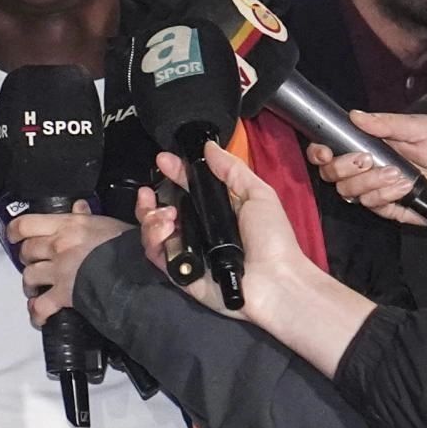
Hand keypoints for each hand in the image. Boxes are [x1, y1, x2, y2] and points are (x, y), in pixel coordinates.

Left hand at [7, 202, 130, 324]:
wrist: (136, 271)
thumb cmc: (126, 245)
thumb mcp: (107, 223)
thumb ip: (88, 216)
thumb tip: (78, 206)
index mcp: (68, 225)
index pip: (27, 224)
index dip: (15, 231)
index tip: (14, 236)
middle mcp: (58, 246)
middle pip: (26, 251)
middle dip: (27, 258)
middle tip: (34, 262)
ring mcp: (59, 271)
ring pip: (29, 277)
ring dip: (30, 285)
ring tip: (35, 288)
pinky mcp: (63, 294)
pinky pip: (40, 306)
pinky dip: (36, 313)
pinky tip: (39, 316)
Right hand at [147, 146, 376, 377]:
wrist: (276, 281)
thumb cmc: (273, 238)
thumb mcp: (259, 194)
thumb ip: (232, 170)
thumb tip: (208, 146)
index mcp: (218, 210)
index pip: (188, 187)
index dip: (174, 173)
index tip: (163, 160)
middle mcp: (200, 230)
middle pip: (163, 210)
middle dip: (151, 198)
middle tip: (150, 191)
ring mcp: (189, 252)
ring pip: (155, 231)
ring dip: (152, 216)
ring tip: (166, 215)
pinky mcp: (181, 273)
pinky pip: (157, 254)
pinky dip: (154, 239)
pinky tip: (166, 229)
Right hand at [308, 111, 426, 225]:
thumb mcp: (420, 127)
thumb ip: (387, 123)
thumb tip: (354, 115)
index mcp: (370, 144)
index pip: (331, 150)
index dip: (320, 152)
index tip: (325, 151)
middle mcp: (368, 168)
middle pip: (332, 173)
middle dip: (344, 167)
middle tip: (368, 160)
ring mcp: (376, 189)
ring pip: (348, 191)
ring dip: (371, 181)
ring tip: (398, 174)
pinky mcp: (388, 208)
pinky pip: (371, 204)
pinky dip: (385, 194)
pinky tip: (404, 188)